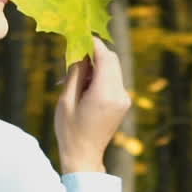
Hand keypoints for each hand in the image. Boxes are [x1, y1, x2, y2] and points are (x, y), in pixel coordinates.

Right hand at [54, 38, 130, 173]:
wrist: (84, 156)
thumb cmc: (70, 130)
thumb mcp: (67, 100)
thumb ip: (76, 73)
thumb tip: (80, 51)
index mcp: (105, 93)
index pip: (104, 57)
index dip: (92, 43)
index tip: (78, 35)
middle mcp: (119, 94)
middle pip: (112, 60)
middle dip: (94, 53)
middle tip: (74, 55)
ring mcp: (124, 99)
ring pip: (113, 68)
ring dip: (96, 65)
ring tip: (75, 77)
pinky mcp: (123, 103)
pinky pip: (113, 80)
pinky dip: (100, 76)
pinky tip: (83, 87)